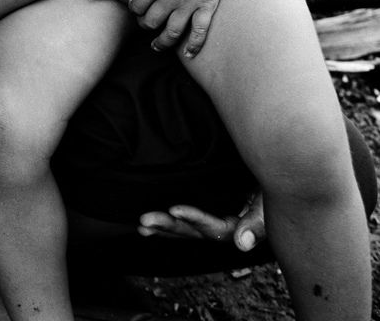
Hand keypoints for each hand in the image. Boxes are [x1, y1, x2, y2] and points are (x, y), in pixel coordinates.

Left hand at [121, 0, 226, 56]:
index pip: (136, 7)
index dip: (135, 10)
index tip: (138, 9)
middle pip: (151, 22)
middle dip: (146, 25)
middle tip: (147, 25)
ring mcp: (187, 5)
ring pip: (171, 32)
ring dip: (162, 42)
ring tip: (157, 46)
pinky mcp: (205, 7)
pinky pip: (199, 32)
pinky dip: (193, 46)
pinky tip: (188, 55)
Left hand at [139, 191, 264, 251]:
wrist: (277, 173)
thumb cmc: (275, 185)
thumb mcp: (269, 202)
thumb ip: (256, 222)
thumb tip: (240, 245)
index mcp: (239, 227)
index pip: (214, 228)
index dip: (194, 218)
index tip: (174, 210)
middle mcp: (225, 227)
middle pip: (194, 231)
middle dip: (169, 226)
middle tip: (144, 220)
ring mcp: (216, 220)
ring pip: (187, 228)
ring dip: (165, 227)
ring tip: (142, 225)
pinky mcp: (210, 209)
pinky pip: (188, 220)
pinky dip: (171, 222)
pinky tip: (150, 226)